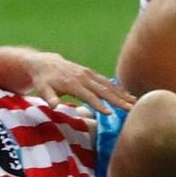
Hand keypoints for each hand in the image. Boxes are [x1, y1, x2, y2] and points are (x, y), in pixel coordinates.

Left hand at [9, 51, 135, 113]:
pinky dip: (117, 87)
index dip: (99, 104)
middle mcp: (83, 77)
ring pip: (108, 84)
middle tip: (130, 108)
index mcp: (72, 83)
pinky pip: (106, 80)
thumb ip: (49, 97)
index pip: (88, 95)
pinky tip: (126, 94)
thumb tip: (54, 106)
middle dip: (118, 100)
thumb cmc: (43, 79)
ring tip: (133, 102)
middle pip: (103, 90)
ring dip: (121, 93)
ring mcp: (88, 74)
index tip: (110, 114)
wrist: (44, 62)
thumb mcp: (42, 88)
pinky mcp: (90, 73)